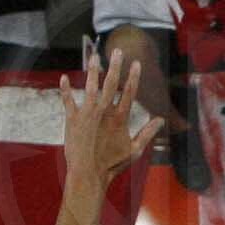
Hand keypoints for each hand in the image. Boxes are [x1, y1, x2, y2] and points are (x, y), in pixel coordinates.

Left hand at [62, 50, 153, 184]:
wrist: (88, 173)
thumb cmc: (112, 164)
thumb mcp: (134, 150)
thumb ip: (147, 133)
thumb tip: (161, 120)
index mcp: (119, 118)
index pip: (129, 92)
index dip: (134, 76)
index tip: (136, 63)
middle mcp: (103, 112)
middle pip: (111, 84)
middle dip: (115, 66)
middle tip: (117, 50)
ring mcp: (86, 114)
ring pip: (90, 87)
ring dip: (93, 70)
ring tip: (95, 56)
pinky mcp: (72, 119)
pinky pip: (68, 100)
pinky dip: (65, 89)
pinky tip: (64, 77)